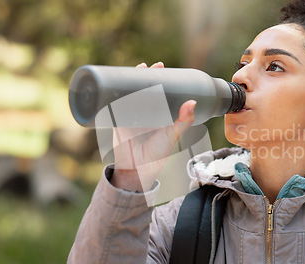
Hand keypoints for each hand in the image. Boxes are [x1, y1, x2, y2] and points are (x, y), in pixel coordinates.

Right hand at [110, 62, 195, 191]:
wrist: (137, 167)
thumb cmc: (157, 153)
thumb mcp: (172, 134)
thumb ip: (183, 120)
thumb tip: (192, 102)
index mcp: (158, 114)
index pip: (158, 90)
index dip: (159, 78)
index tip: (161, 65)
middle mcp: (145, 112)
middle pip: (142, 88)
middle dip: (144, 76)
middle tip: (147, 65)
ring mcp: (131, 115)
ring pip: (129, 93)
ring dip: (129, 81)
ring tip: (134, 69)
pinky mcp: (118, 120)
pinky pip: (114, 104)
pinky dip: (113, 93)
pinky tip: (112, 82)